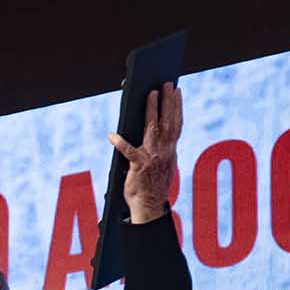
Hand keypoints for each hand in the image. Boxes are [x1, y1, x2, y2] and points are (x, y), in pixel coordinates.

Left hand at [108, 82, 182, 223]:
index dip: (177, 106)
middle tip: (167, 83)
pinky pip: (128, 152)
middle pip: (168, 121)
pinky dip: (119, 143)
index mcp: (170, 150)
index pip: (176, 124)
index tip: (177, 90)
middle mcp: (164, 151)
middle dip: (168, 101)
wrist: (149, 206)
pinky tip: (112, 135)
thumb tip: (160, 128)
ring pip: (153, 129)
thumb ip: (162, 145)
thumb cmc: (152, 184)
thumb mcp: (163, 162)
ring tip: (152, 94)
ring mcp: (152, 158)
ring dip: (153, 110)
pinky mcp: (138, 167)